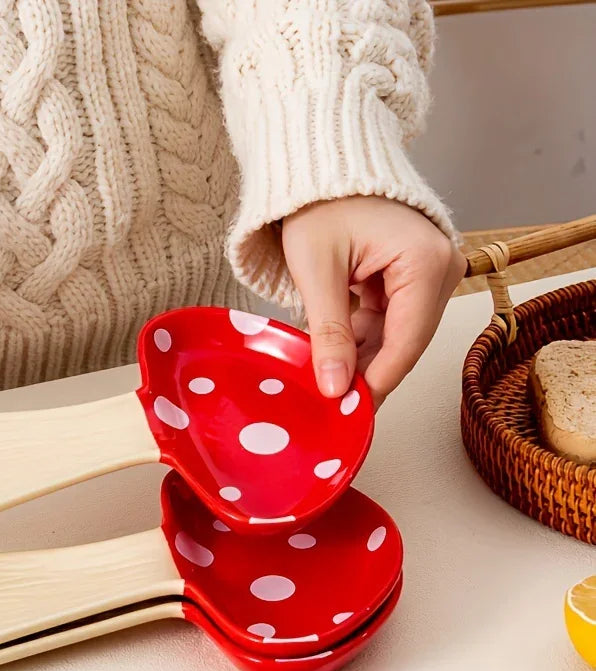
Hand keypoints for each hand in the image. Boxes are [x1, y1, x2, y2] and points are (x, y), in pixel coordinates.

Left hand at [282, 196, 465, 406]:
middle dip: (368, 376)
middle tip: (334, 410)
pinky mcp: (412, 281)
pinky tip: (334, 361)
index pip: (406, 341)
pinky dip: (361, 343)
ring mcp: (429, 276)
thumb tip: (336, 386)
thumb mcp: (317, 269)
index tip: (350, 413)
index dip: (377, 382)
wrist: (322, 170)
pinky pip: (389, 325)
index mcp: (426, 260)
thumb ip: (328, 331)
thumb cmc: (320, 203)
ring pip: (396, 339)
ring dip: (362, 362)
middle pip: (405, 343)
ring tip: (327, 388)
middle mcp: (440, 268)